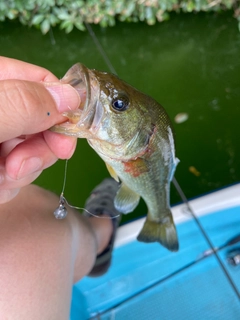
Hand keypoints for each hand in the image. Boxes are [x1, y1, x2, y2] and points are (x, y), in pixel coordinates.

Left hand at [0, 57, 79, 203]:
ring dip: (25, 170)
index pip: (40, 81)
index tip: (69, 133)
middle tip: (20, 164)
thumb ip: (23, 103)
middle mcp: (1, 110)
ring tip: (1, 177)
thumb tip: (71, 95)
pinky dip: (12, 183)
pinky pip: (18, 171)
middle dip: (40, 147)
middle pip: (42, 120)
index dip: (60, 105)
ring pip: (33, 149)